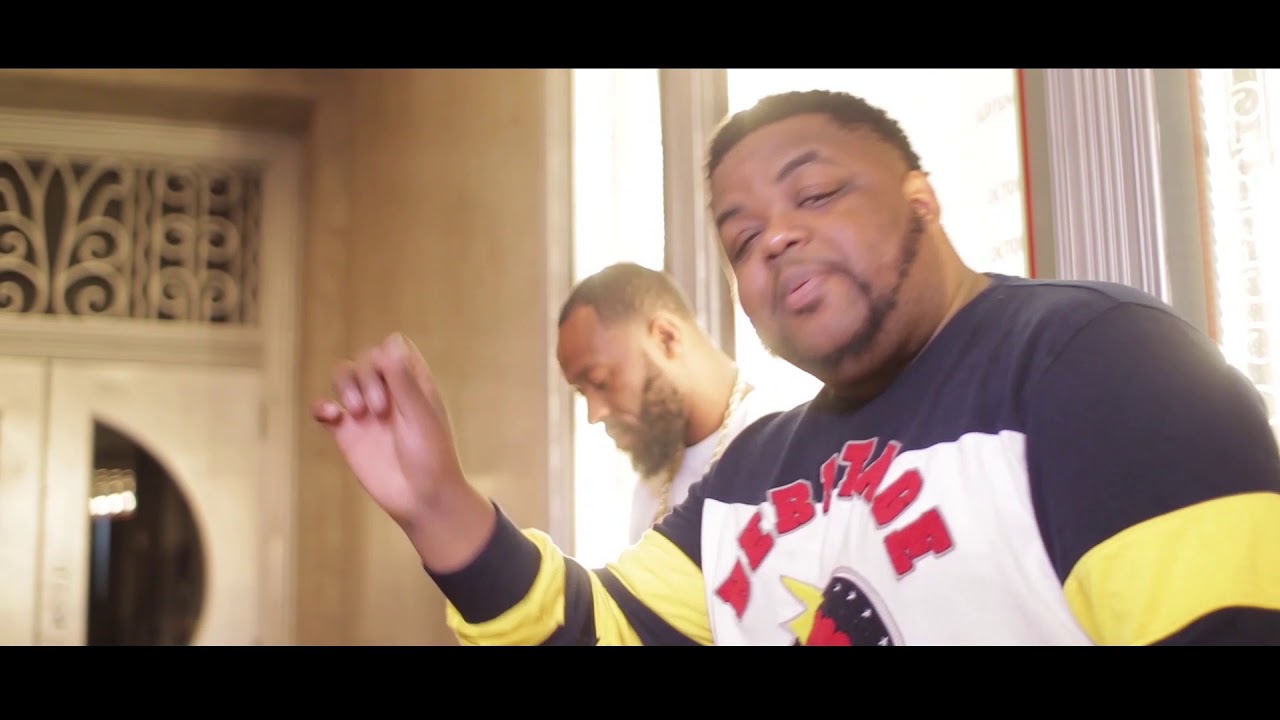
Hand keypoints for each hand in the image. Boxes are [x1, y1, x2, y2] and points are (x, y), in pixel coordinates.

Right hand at [312, 333, 464, 529]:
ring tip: (356, 413)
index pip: (393, 347)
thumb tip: (391, 341)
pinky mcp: (347, 433)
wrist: (421, 499)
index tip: (393, 380)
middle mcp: (389, 392)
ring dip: (345, 386)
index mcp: (414, 384)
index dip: (387, 355)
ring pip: (344, 377)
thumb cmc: (432, 457)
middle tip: (379, 410)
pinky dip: (322, 406)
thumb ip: (404, 380)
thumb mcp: (421, 415)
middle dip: (367, 376)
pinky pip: (325, 409)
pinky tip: (332, 416)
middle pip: (366, 359)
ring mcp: (366, 411)